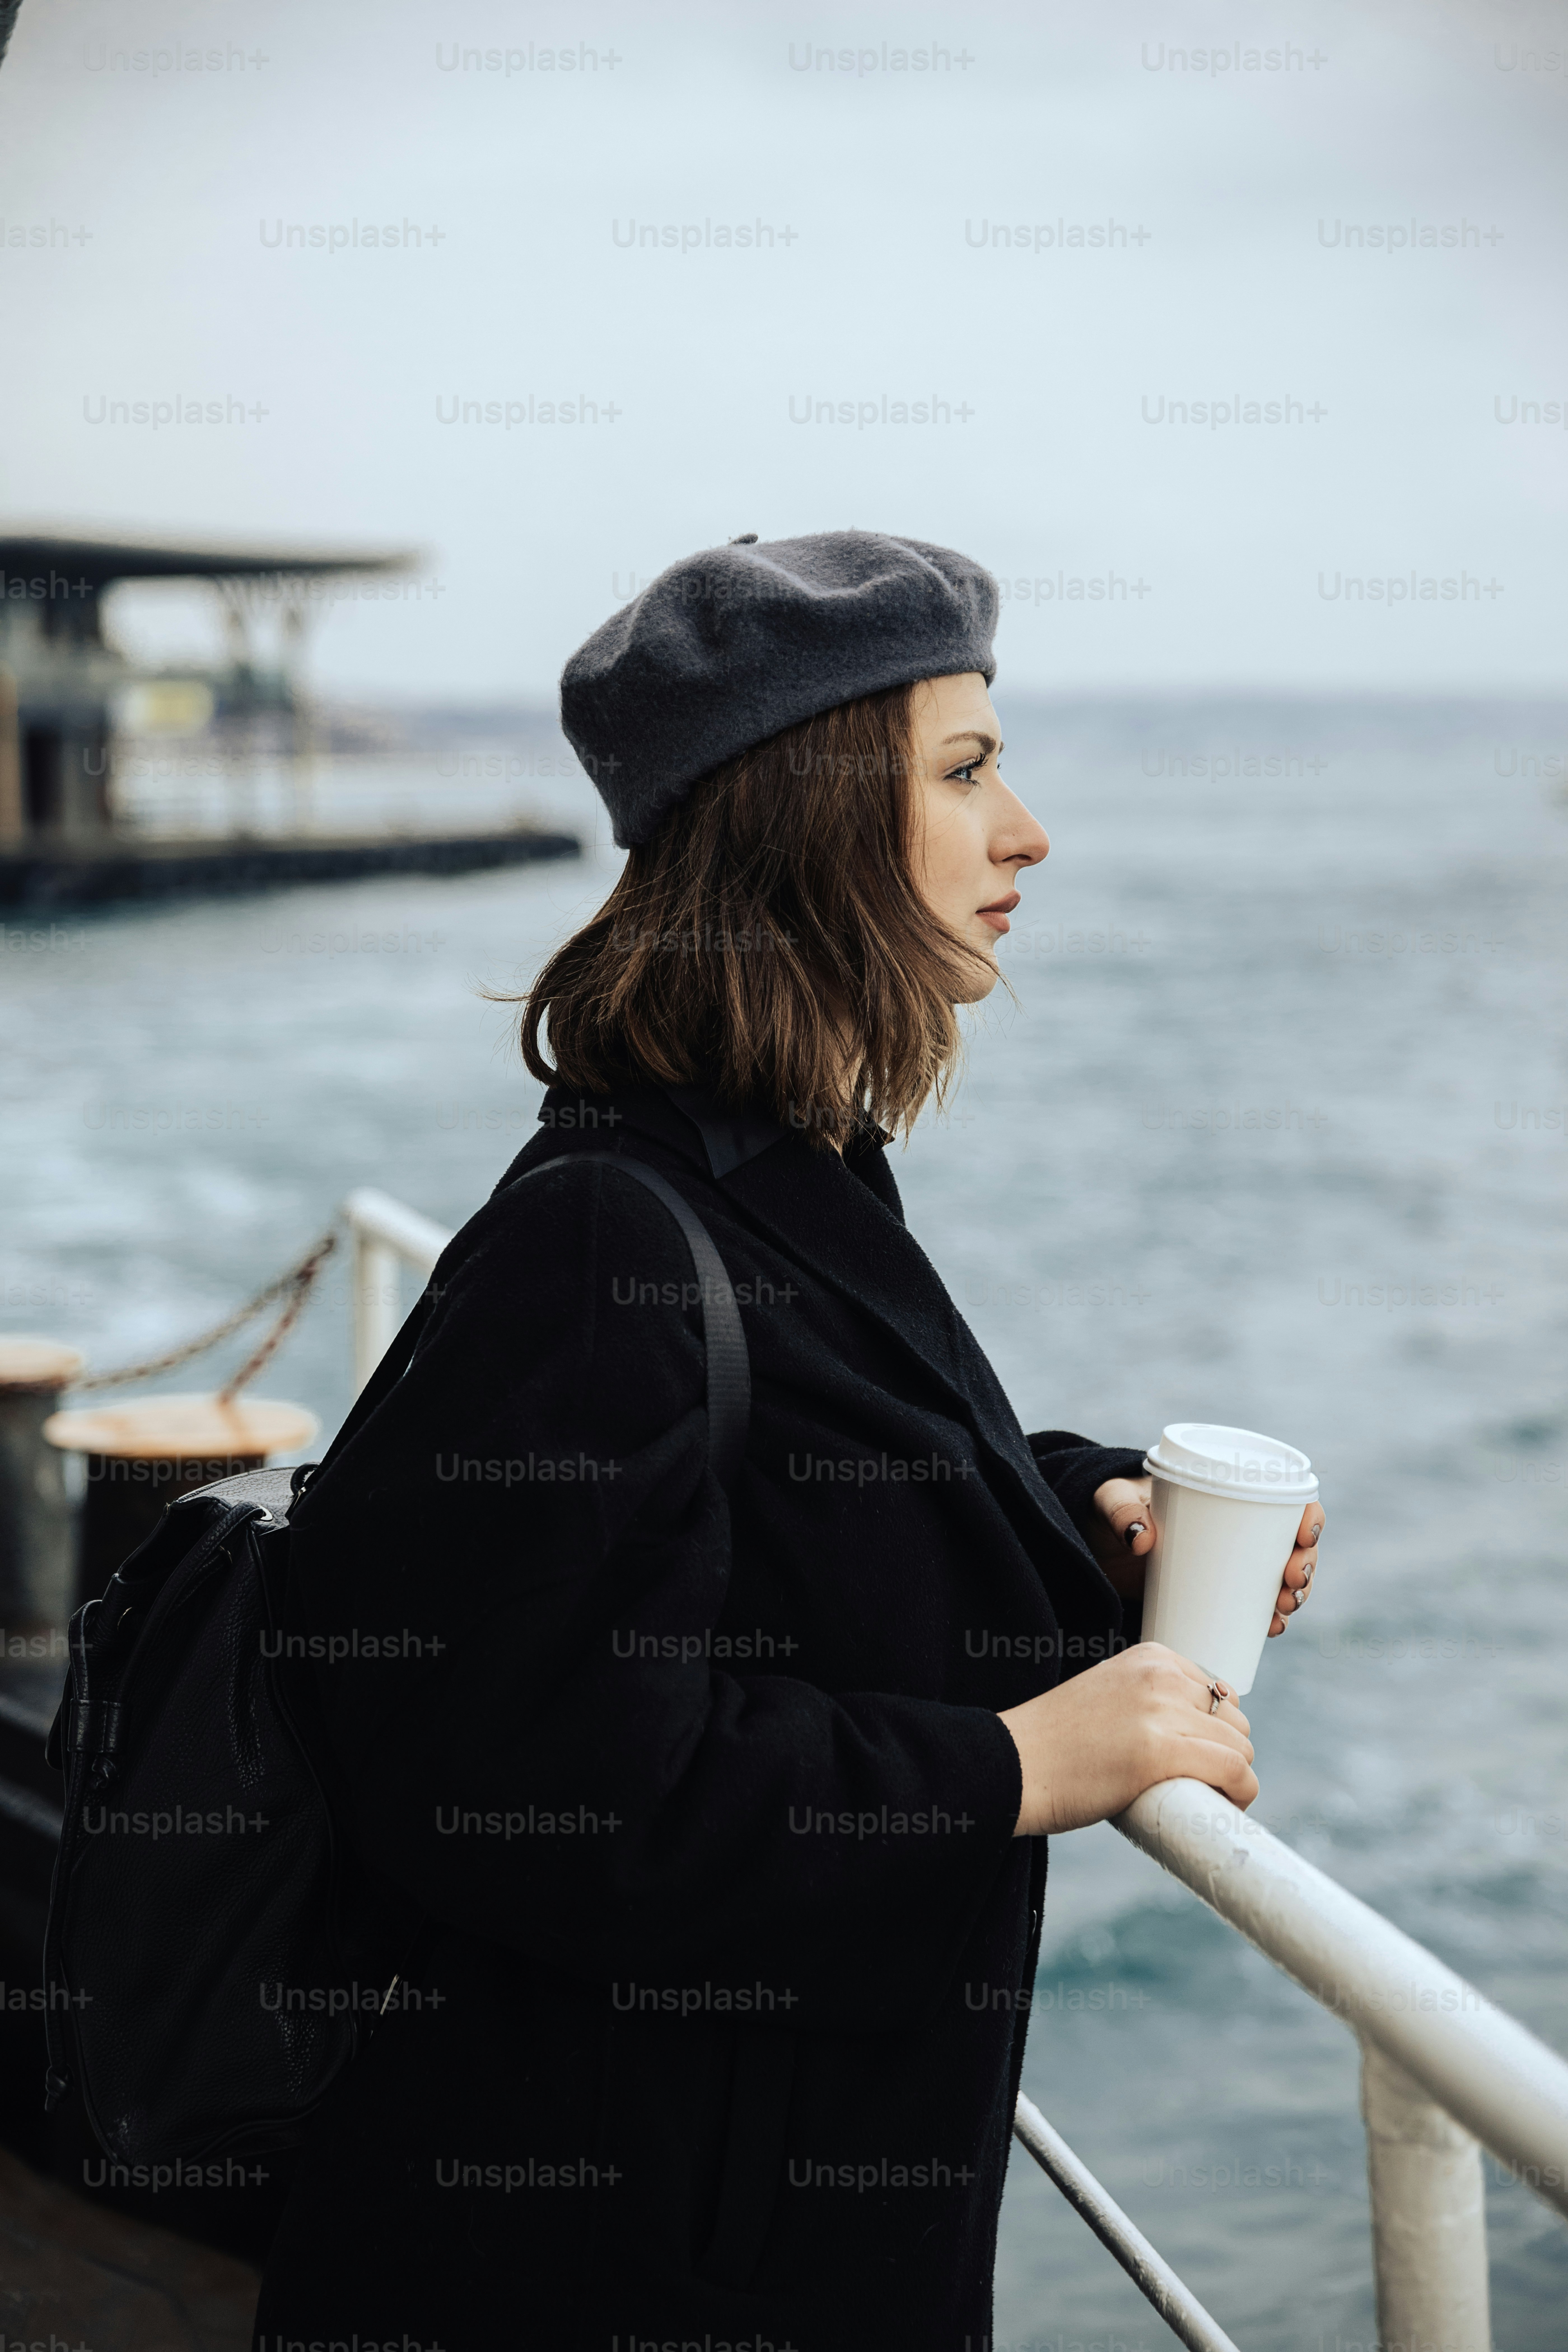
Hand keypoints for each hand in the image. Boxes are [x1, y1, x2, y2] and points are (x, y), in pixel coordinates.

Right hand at [998, 1643, 1256, 1836]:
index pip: (1217, 1692)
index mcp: (1150, 1657)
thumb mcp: (1109, 1697)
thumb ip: (1149, 1702)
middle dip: (1225, 1753)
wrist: (1014, 1765)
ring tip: (1205, 1798)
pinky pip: (1233, 1770)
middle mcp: (1160, 1675)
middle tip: (1199, 1784)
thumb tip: (1194, 1737)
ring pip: (1239, 1746)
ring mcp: (1161, 1711)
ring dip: (1234, 1776)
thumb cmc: (1056, 1744)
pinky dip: (1241, 1792)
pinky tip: (1226, 1806)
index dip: (1214, 1731)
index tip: (1198, 1758)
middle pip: (1233, 1718)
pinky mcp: (1160, 1752)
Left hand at [1090, 1478, 1325, 1643]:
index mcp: (1227, 1492)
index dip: (1308, 1517)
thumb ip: (1121, 1511)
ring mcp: (1232, 1563)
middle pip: (1293, 1544)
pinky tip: (1272, 1628)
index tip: (1304, 1536)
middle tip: (1290, 1585)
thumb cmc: (1110, 1508)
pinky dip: (1270, 1616)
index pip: (1286, 1498)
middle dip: (1305, 1566)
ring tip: (1281, 1611)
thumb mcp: (1112, 1500)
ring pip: (1282, 1577)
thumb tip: (1141, 1538)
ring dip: (1295, 1595)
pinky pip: (1257, 1605)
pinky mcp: (1218, 1592)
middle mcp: (1238, 1528)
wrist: (1095, 1543)